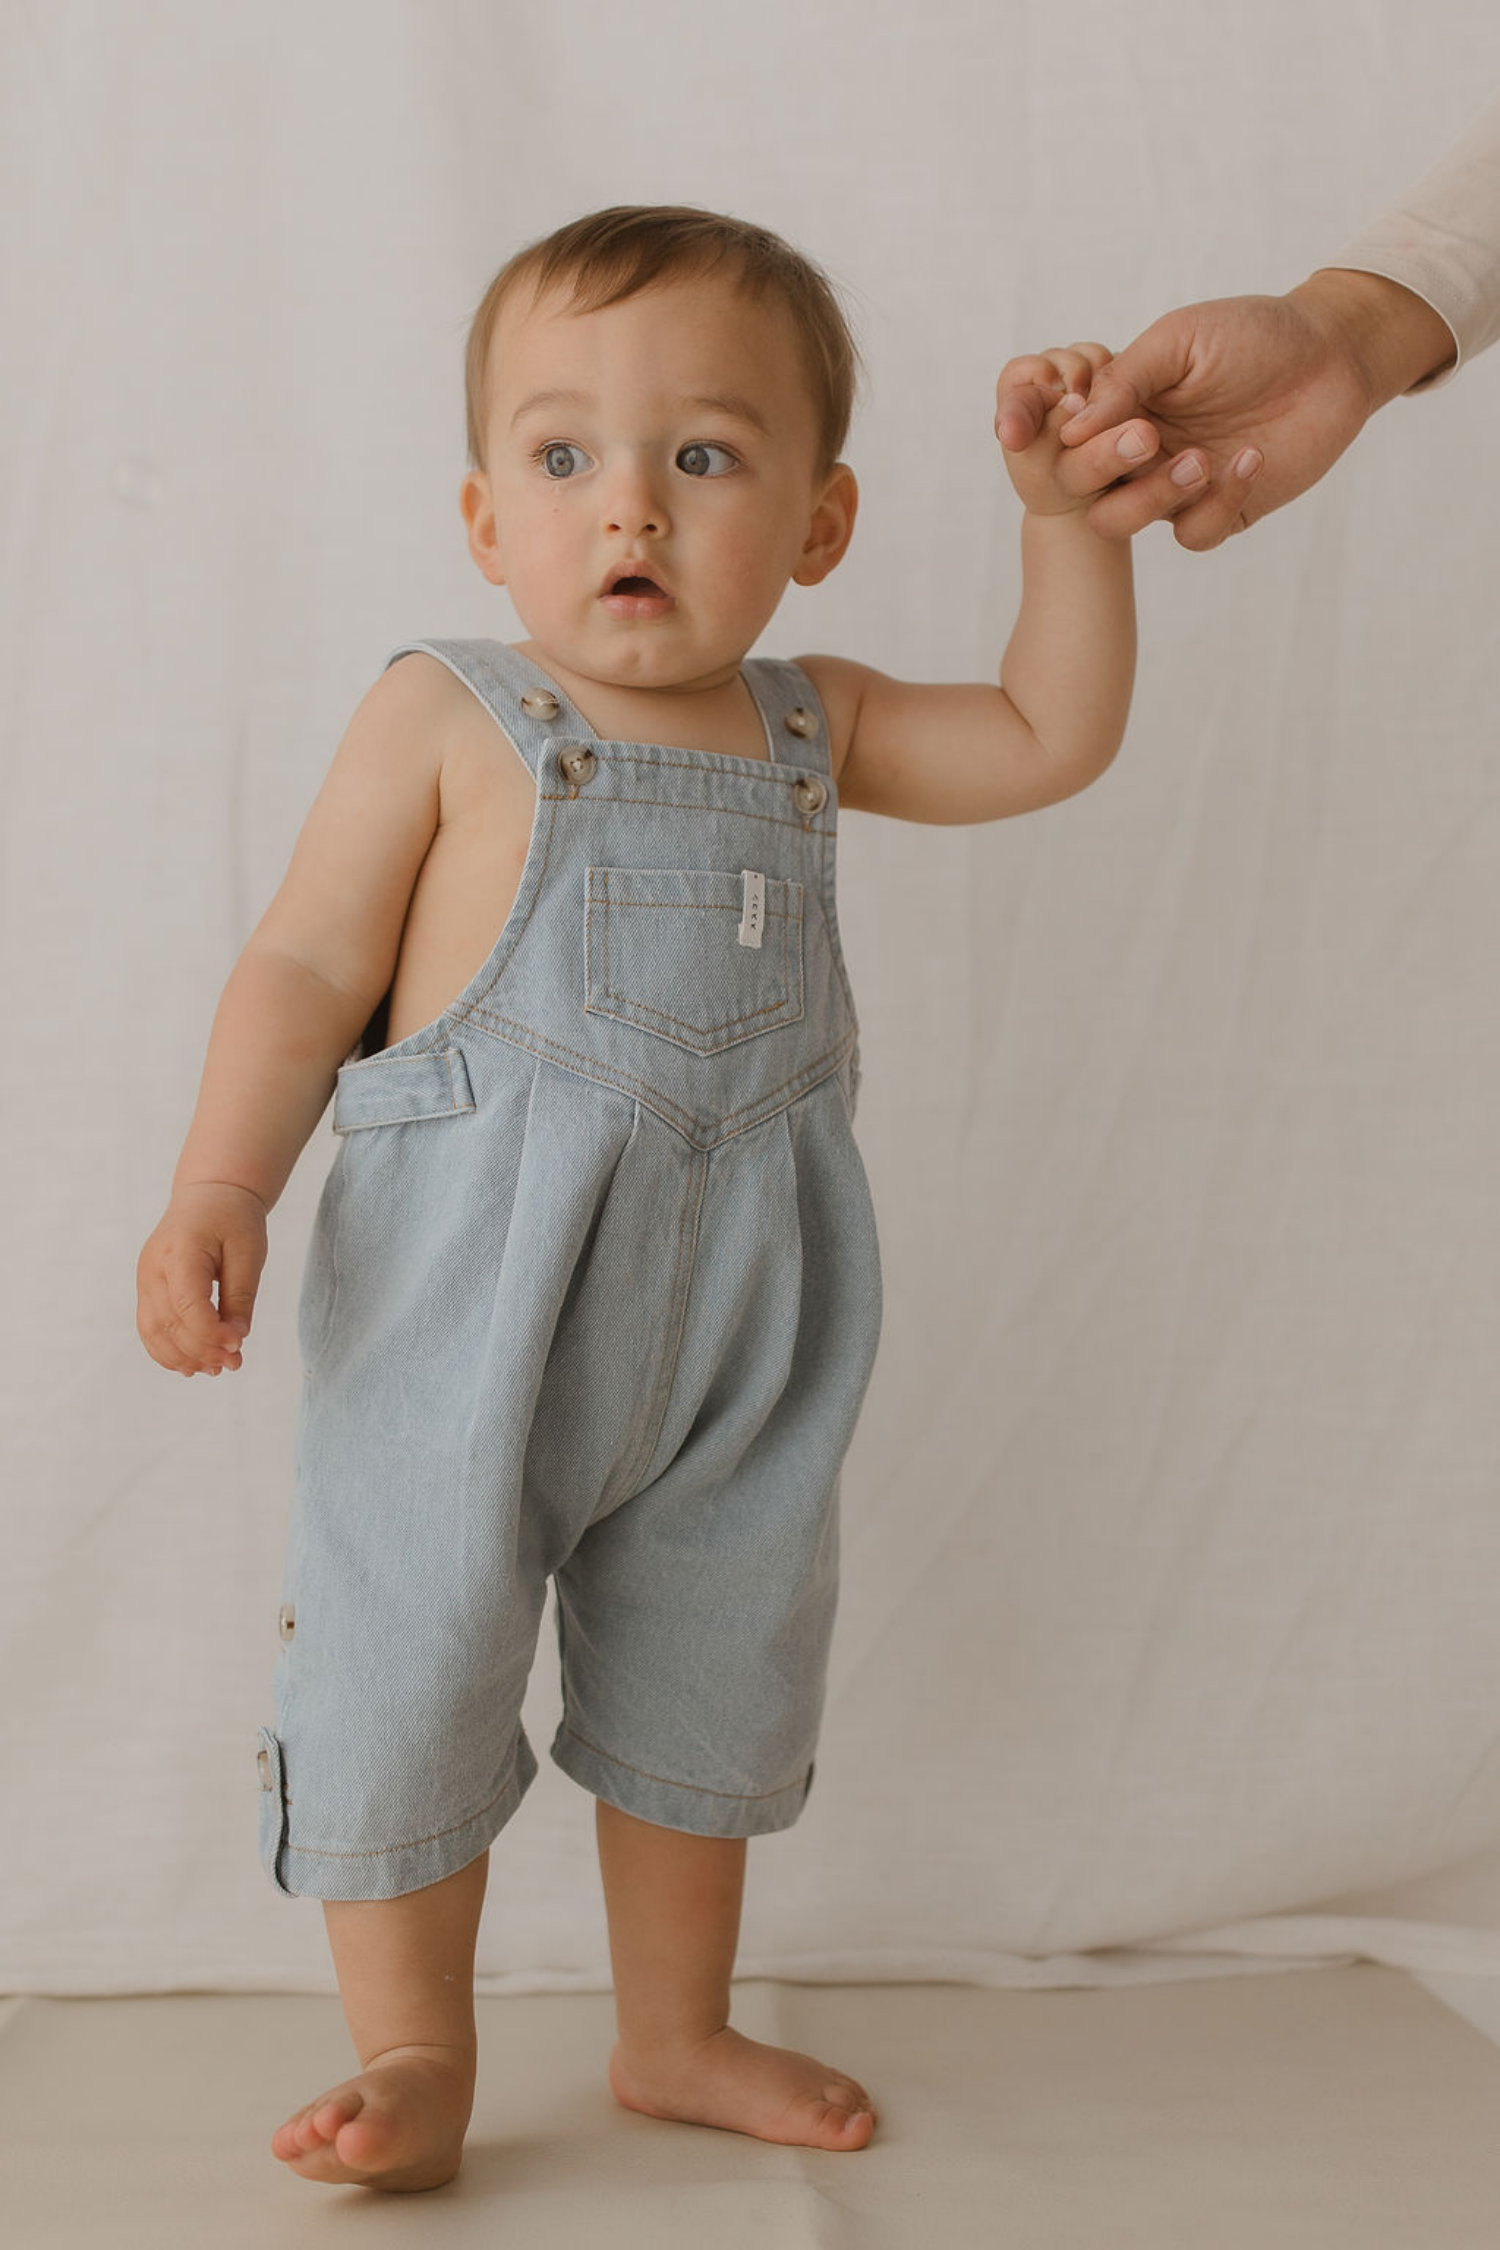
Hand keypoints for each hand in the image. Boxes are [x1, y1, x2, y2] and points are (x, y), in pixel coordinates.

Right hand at [136, 1182, 266, 1376]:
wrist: (208, 1194)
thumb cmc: (232, 1218)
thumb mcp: (249, 1251)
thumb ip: (241, 1295)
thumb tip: (237, 1338)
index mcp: (180, 1251)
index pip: (187, 1304)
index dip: (211, 1332)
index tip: (239, 1345)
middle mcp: (153, 1267)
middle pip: (169, 1323)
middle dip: (202, 1350)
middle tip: (235, 1363)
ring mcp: (145, 1279)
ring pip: (153, 1331)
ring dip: (183, 1357)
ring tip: (216, 1369)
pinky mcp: (147, 1289)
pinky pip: (150, 1327)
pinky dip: (167, 1351)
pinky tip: (191, 1366)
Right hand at [999, 284, 1412, 550]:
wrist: (1332, 354)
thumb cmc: (1252, 335)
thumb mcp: (1180, 338)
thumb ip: (1127, 377)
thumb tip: (1074, 427)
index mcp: (1118, 410)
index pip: (1067, 441)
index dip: (1065, 442)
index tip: (1083, 425)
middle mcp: (1137, 453)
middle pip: (1086, 490)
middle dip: (1105, 470)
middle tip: (1146, 439)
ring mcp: (1176, 486)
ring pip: (1126, 520)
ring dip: (1157, 495)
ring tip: (1202, 458)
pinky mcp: (1222, 510)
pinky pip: (1195, 532)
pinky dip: (1218, 503)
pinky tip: (1250, 458)